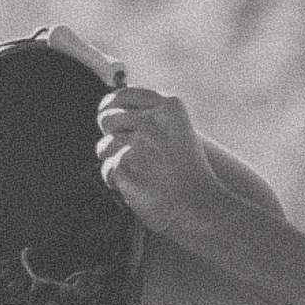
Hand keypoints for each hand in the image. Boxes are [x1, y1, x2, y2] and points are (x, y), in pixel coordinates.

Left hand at [96, 86, 220, 236]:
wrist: (200, 209)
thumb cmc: (192, 178)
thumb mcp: (181, 135)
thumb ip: (154, 120)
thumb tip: (115, 112)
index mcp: (169, 107)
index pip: (123, 95)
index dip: (111, 107)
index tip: (108, 116)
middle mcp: (152, 120)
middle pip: (108, 118)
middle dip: (112, 136)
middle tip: (127, 155)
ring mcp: (138, 142)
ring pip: (104, 146)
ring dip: (114, 162)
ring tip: (139, 176)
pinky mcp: (124, 164)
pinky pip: (107, 169)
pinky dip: (117, 182)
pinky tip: (138, 189)